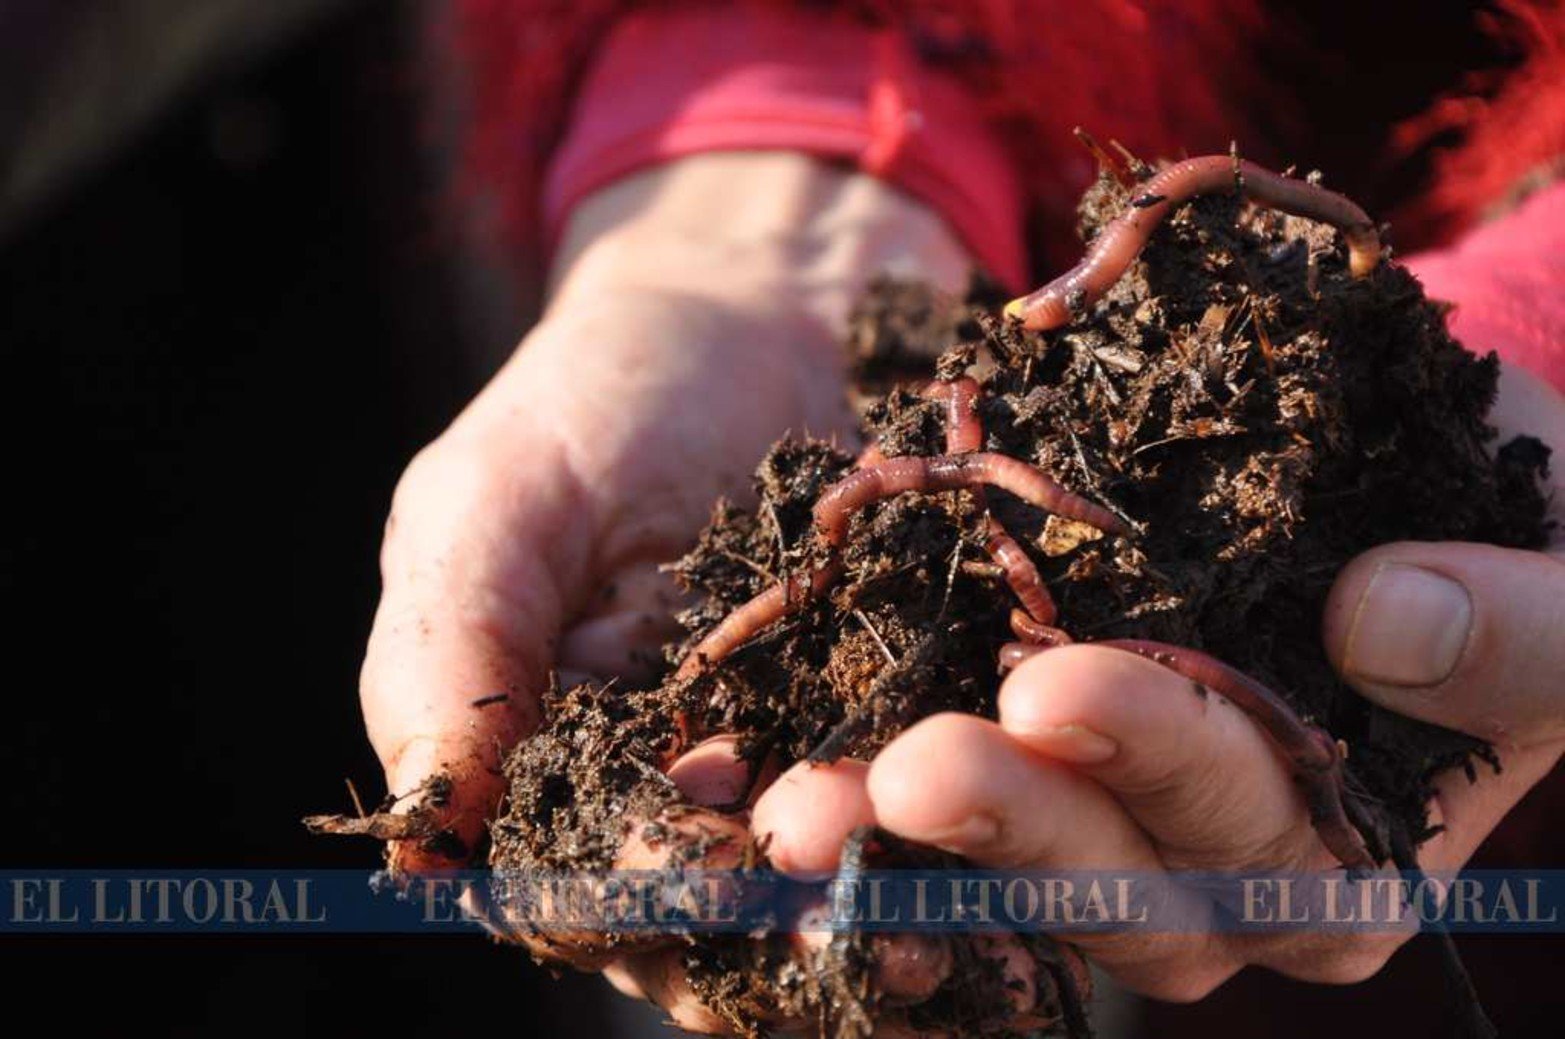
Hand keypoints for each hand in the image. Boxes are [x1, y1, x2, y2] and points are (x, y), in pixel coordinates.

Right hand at [357, 152, 972, 1020]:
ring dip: (890, 899)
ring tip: (945, 925)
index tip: (703, 891)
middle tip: (851, 940)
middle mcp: (697, 778)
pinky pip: (949, 769)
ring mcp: (817, 744)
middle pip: (729, 897)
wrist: (764, 298)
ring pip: (846, 859)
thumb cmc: (599, 393)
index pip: (591, 873)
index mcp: (572, 758)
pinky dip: (981, 808)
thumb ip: (450, 663)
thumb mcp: (493, 504)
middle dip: (784, 927)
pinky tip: (1024, 831)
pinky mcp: (921, 696)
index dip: (643, 899)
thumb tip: (419, 846)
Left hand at [754, 362, 1564, 1000]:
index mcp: (1346, 865)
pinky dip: (850, 775)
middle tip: (908, 764)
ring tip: (799, 801)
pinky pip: (932, 791)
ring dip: (893, 832)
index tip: (1068, 681)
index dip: (1165, 766)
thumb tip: (1378, 616)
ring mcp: (1105, 828)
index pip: (1258, 845)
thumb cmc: (1517, 540)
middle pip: (1105, 880)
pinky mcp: (1023, 756)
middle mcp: (1211, 880)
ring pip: (997, 861)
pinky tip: (754, 764)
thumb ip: (1515, 628)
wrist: (1431, 488)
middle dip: (1006, 819)